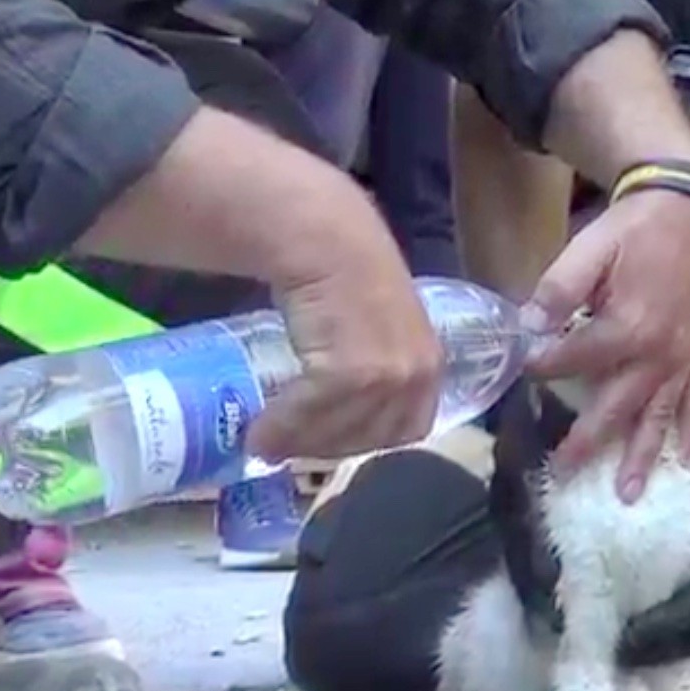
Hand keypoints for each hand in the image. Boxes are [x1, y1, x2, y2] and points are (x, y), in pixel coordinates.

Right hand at [246, 173, 443, 461]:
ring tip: (265, 445)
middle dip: (329, 447)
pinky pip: (312, 413)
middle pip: (370, 437)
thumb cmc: (351, 277)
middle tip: (290, 450)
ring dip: (299, 442)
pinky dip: (282, 426)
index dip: (368, 440)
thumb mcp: (384, 328)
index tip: (331, 442)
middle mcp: (416, 375)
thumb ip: (380, 365)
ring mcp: (387, 375)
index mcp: (430, 367)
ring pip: (338, 431)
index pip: (407, 429)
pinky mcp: (350, 372)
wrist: (329, 240)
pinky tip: (259, 432)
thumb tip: (351, 406)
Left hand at [522, 189, 689, 501]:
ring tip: (628, 494)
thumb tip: (527, 329)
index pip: (573, 361)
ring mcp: (683, 359)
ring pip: (660, 417)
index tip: (522, 370)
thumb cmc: (634, 229)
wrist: (689, 210)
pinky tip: (687, 459)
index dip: (543, 366)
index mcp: (627, 328)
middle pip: (617, 407)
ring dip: (643, 457)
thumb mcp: (588, 249)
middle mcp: (659, 354)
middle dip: (589, 442)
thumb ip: (556, 292)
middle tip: (564, 474)